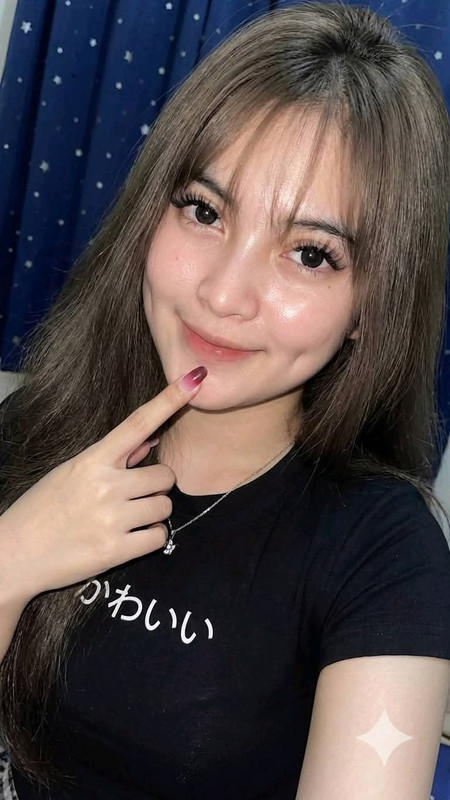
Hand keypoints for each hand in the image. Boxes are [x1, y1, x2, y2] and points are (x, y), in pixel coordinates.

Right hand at [0, 367, 206, 600]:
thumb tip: (151, 436)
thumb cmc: (42, 509)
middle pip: (164, 475)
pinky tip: (129, 537)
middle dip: (155, 486)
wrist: (13, 555)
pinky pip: (159, 536)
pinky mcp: (115, 550)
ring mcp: (110, 518)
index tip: (195, 378)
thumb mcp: (72, 473)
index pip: (138, 422)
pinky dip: (150, 537)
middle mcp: (104, 485)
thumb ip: (114, 457)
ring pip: (165, 506)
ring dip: (153, 512)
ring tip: (126, 518)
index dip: (169, 399)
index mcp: (92, 460)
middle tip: (132, 496)